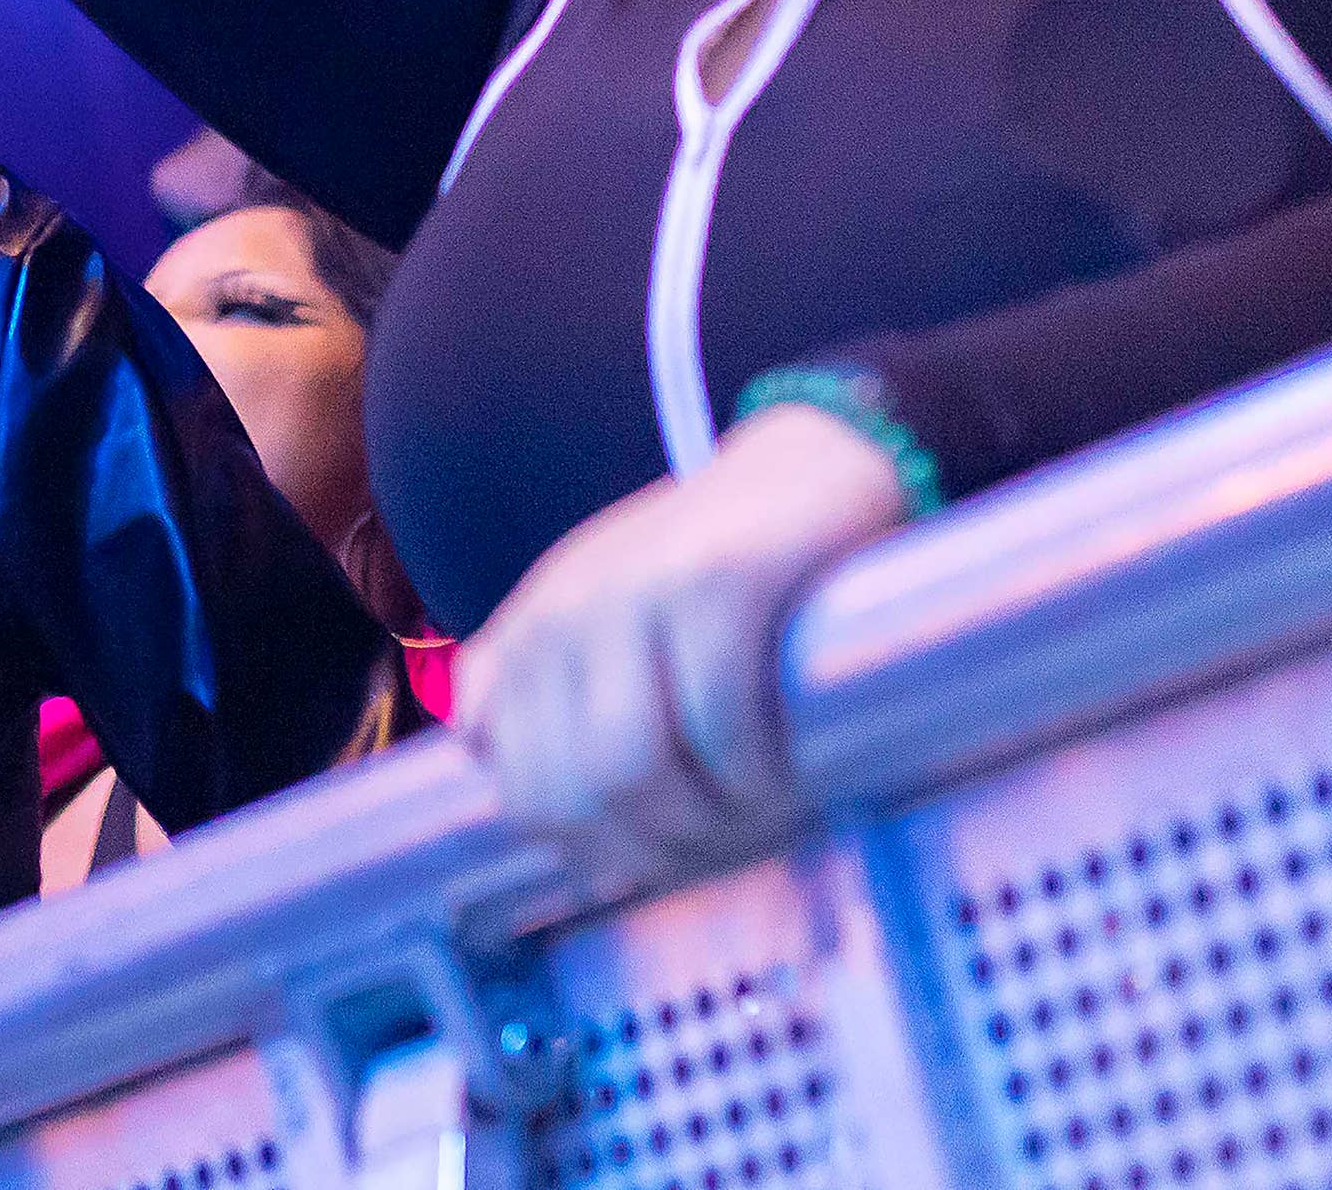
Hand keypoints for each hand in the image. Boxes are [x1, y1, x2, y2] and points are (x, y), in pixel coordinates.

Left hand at [458, 403, 913, 877]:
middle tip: (732, 850)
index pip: (521, 793)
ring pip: (633, 767)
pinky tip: (789, 770)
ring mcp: (632, 593)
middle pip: (577, 794)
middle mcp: (560, 616)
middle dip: (663, 850)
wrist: (810, 467)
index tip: (670, 863)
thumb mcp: (605, 633)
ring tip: (767, 816)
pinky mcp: (717, 580)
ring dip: (711, 820)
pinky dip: (758, 770)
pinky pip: (718, 719)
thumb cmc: (715, 576)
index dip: (598, 856)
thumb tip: (533, 814)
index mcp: (526, 641)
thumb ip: (552, 705)